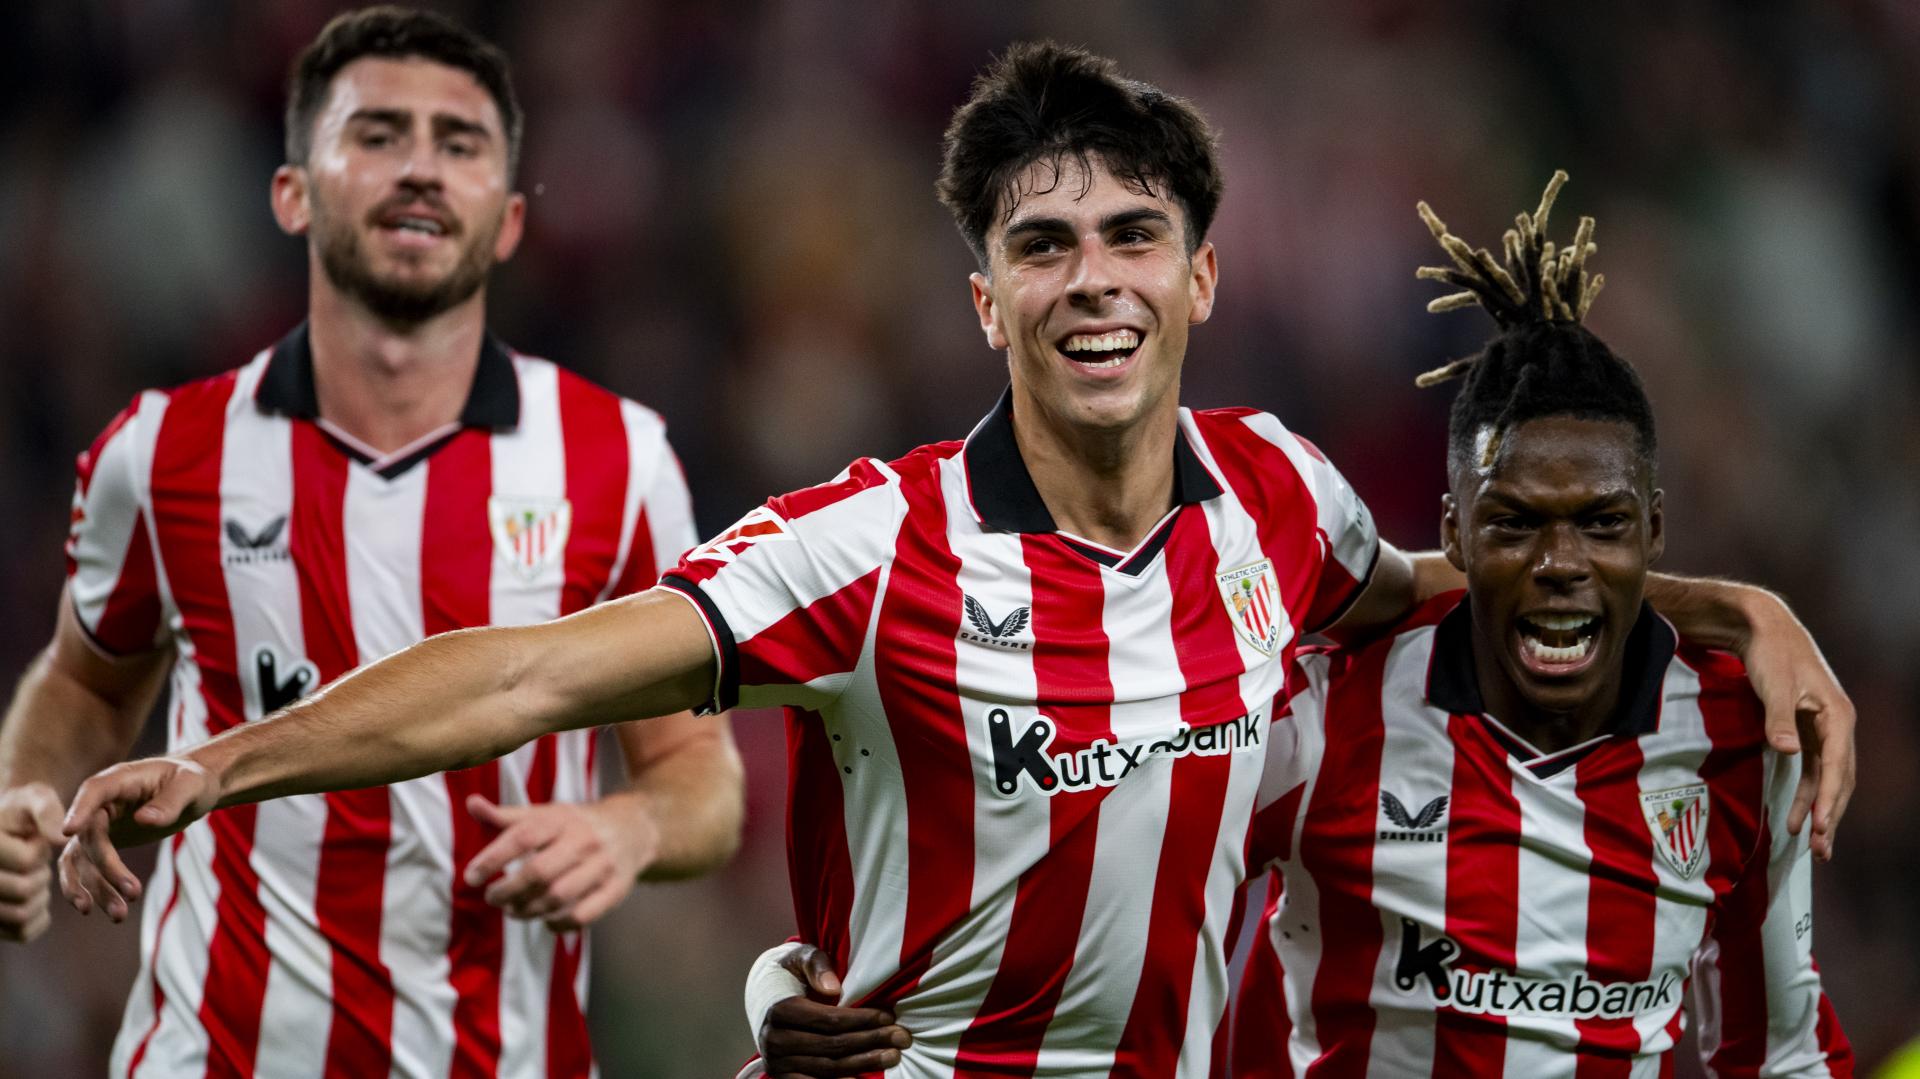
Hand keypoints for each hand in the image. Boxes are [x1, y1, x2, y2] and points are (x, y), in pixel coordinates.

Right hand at [0, 783, 66, 941]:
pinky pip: (24, 932)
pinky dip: (38, 918)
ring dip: (38, 898)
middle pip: (23, 890)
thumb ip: (48, 812)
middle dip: (40, 875)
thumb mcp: (34, 799)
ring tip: (32, 878)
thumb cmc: (21, 813)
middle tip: (36, 864)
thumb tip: (61, 839)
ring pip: (21, 915)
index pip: (27, 861)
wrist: (4, 832)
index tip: (33, 842)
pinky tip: (34, 897)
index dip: (40, 851)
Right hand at [58, 756, 218, 917]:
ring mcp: (98, 824)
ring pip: (84, 859)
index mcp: (120, 779)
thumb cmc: (194, 780)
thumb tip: (144, 819)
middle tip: (133, 893)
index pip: (93, 791)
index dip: (79, 810)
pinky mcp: (101, 843)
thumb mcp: (192, 785)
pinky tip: (95, 910)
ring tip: (119, 915)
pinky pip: (84, 867)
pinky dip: (88, 888)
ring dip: (95, 888)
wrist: (194, 789)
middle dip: (107, 868)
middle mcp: (102, 802)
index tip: (67, 833)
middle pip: (90, 835)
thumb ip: (171, 800)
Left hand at [461, 795, 653, 931]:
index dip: (493, 858)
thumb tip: (471, 804)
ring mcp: (602, 866)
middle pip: (539, 872)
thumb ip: (507, 816)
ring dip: (528, 910)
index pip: (522, 837)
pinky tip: (544, 920)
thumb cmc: (576, 825)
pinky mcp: (615, 890)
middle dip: (508, 890)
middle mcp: (583, 840)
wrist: (634, 829)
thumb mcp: (545, 814)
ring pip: (558, 897)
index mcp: (562, 819)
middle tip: (492, 898)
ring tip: (512, 910)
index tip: (471, 877)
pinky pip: (582, 916)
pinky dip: (557, 924)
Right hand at [762, 944, 910, 1077]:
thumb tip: (833, 989)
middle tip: (901, 1038)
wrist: (766, 998)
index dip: (862, 1020)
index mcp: (779, 1010)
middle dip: (871, 1042)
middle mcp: (774, 1041)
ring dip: (863, 1065)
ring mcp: (777, 1063)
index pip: (829, 1021)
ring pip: (828, 1069)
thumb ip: (816, 965)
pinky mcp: (782, 1077)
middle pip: (832, 1046)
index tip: (889, 1017)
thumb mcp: (801, 957)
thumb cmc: (792, 974)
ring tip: (892, 1057)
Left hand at [1740, 592, 1855, 860]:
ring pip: (1829, 779)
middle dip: (1830, 815)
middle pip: (1840, 779)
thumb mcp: (1774, 686)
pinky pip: (1815, 769)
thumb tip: (1789, 751)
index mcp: (1838, 716)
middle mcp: (1838, 725)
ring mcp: (1826, 729)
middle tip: (1819, 850)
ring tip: (1810, 844)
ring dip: (1820, 809)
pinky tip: (1797, 814)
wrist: (1765, 629)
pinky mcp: (1810, 730)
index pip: (1837, 766)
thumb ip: (1780, 720)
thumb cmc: (1772, 655)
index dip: (1829, 798)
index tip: (1820, 826)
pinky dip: (1807, 793)